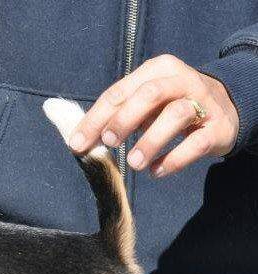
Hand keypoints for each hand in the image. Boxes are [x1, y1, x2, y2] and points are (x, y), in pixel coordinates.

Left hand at [69, 54, 238, 177]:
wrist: (227, 107)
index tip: (77, 144)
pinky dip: (174, 159)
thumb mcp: (144, 102)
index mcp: (156, 70)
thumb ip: (115, 115)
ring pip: (176, 115)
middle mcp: (181, 80)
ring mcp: (203, 103)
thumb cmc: (170, 106)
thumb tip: (78, 138)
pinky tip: (156, 171)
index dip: (95, 119)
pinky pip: (196, 143)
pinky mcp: (218, 128)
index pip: (118, 93)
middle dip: (123, 120)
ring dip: (150, 141)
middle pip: (148, 94)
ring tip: (134, 163)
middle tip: (109, 143)